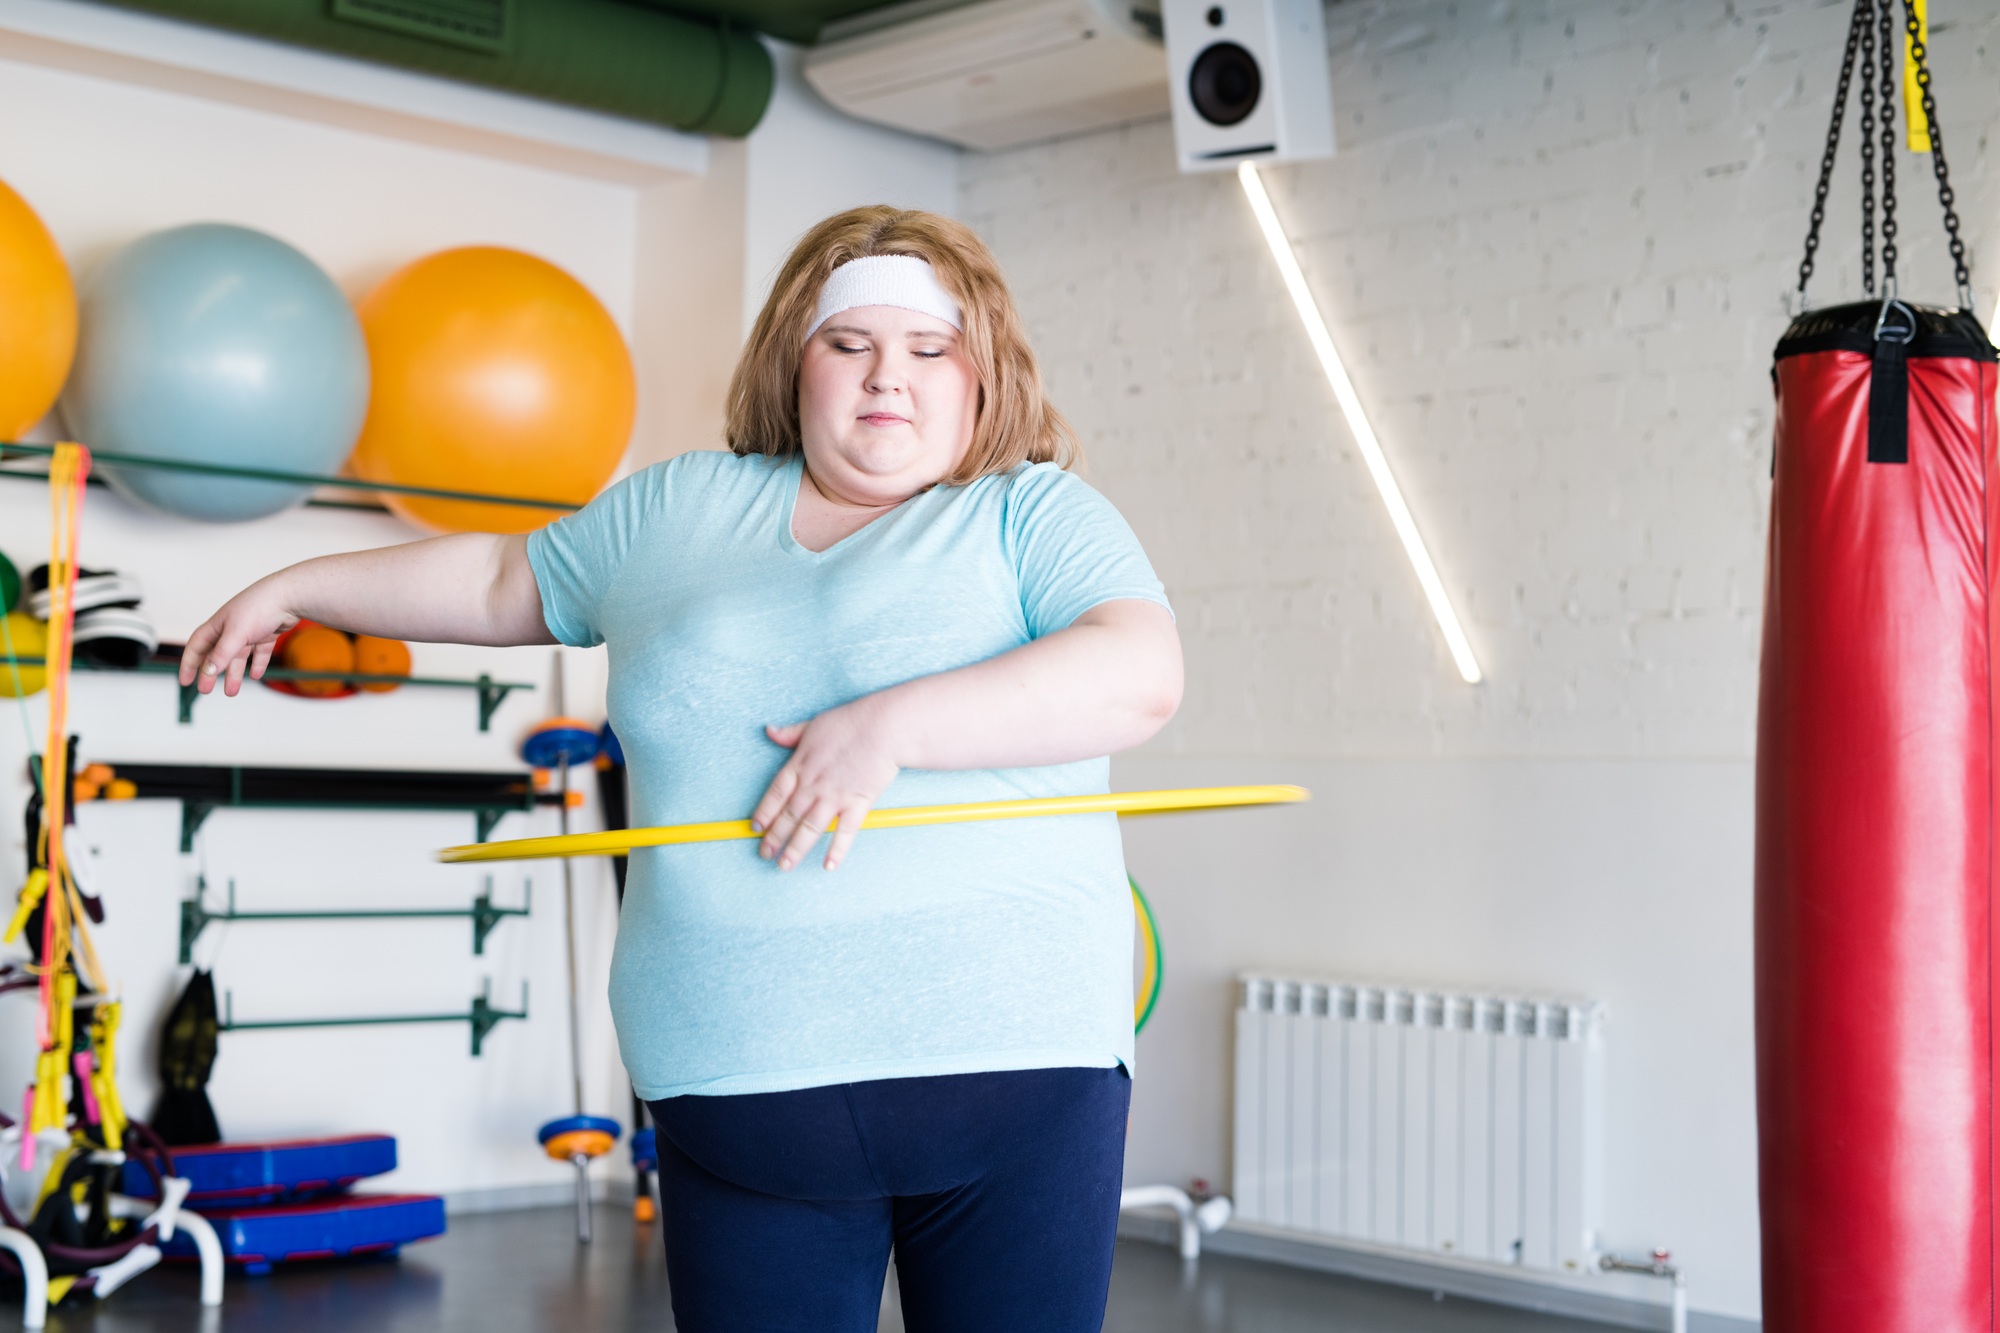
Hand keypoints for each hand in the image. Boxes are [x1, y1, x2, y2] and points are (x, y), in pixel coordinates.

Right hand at [178, 578, 299, 696]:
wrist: (289, 596)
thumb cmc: (259, 608)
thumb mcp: (236, 634)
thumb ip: (222, 653)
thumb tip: (208, 671)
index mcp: (218, 625)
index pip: (197, 646)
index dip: (189, 663)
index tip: (185, 680)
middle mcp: (231, 628)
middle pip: (216, 654)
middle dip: (210, 672)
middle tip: (206, 690)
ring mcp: (250, 631)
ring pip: (238, 656)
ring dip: (233, 674)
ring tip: (231, 691)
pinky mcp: (267, 633)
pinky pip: (259, 652)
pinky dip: (256, 664)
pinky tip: (255, 675)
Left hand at [751, 698, 901, 871]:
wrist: (884, 728)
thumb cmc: (851, 723)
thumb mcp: (813, 724)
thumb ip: (790, 734)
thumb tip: (769, 730)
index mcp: (800, 765)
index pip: (775, 794)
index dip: (763, 813)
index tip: (756, 828)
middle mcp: (813, 785)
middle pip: (788, 816)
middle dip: (774, 838)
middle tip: (764, 854)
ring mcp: (834, 797)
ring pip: (809, 828)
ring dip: (795, 849)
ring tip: (784, 866)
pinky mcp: (857, 804)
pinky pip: (844, 832)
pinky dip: (836, 850)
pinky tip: (828, 865)